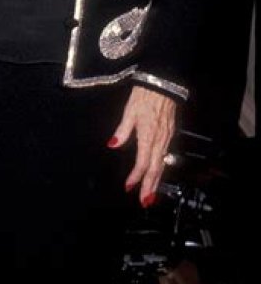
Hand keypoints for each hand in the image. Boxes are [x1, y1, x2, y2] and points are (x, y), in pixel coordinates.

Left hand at [108, 86, 176, 205]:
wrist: (163, 83)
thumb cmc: (144, 95)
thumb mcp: (129, 110)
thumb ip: (122, 130)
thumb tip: (112, 144)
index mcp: (147, 135)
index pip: (142, 162)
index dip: (136, 176)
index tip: (129, 186)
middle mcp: (159, 139)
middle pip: (155, 168)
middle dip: (150, 186)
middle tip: (145, 201)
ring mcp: (167, 137)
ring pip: (162, 164)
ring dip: (157, 180)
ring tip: (151, 194)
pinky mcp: (170, 134)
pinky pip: (166, 155)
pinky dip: (162, 168)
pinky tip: (158, 173)